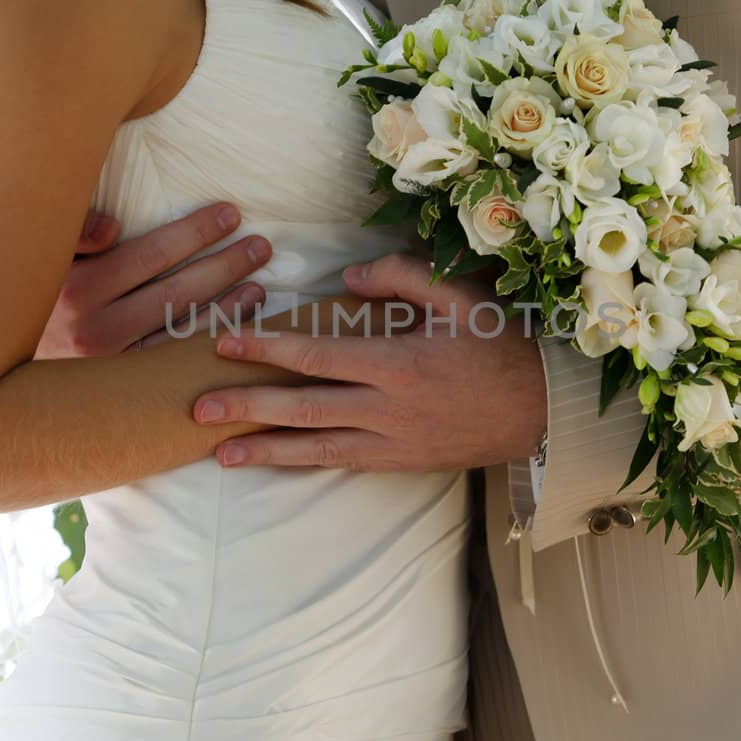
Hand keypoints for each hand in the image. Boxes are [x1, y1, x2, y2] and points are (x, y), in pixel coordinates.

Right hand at [38, 204, 271, 358]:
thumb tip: (114, 228)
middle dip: (226, 265)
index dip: (195, 232)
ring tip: (259, 283)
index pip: (151, 254)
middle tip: (261, 247)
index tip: (230, 214)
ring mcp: (111, 366)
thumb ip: (72, 232)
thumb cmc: (24, 299)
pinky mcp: (120, 390)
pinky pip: (176, 362)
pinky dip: (212, 340)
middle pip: (177, 292)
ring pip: (183, 331)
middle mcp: (94, 330)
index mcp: (76, 289)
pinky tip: (237, 324)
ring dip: (228, 305)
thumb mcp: (38, 257)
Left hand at [192, 254, 546, 471]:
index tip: (225, 343)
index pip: (317, 356)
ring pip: (318, 447)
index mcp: (399, 362)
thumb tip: (345, 278)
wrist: (543, 410)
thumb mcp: (457, 296)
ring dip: (266, 450)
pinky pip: (344, 462)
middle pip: (305, 408)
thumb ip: (399, 277)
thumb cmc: (500, 345)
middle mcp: (389, 409)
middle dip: (248, 408)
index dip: (267, 349)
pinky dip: (306, 461)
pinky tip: (277, 460)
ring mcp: (395, 442)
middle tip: (197, 410)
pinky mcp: (402, 463)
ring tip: (220, 454)